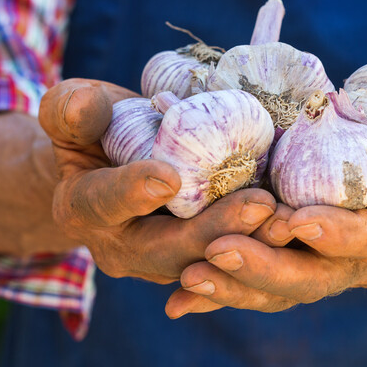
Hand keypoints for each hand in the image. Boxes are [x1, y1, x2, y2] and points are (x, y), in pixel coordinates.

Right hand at [39, 79, 279, 282]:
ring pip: (209, 261)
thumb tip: (85, 105)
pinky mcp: (201, 254)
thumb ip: (70, 109)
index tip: (168, 178)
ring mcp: (167, 258)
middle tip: (259, 206)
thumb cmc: (94, 131)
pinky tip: (296, 224)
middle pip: (170, 249)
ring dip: (252, 245)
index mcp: (85, 209)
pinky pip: (232, 257)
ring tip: (288, 220)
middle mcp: (126, 247)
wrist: (115, 163)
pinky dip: (262, 243)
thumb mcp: (72, 112)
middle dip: (215, 231)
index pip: (105, 203)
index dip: (133, 192)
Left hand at [165, 72, 366, 315]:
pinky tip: (178, 298)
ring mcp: (320, 273)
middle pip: (312, 278)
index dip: (338, 235)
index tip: (297, 221)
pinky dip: (219, 295)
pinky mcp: (289, 272)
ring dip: (233, 288)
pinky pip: (253, 290)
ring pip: (277, 293)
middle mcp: (355, 263)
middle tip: (220, 249)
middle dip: (267, 268)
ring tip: (188, 277)